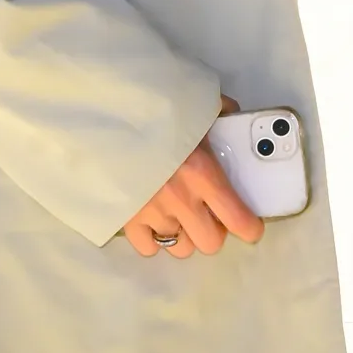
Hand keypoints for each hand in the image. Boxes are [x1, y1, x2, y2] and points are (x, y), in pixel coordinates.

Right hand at [123, 99, 264, 261]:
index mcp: (203, 174)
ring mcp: (151, 213)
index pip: (238, 220)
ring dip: (184, 235)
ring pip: (180, 247)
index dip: (250, 227)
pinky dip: (153, 238)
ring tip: (179, 216)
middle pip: (210, 243)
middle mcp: (180, 201)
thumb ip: (219, 113)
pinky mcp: (125, 218)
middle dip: (213, 230)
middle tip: (208, 213)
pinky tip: (153, 220)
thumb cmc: (151, 108)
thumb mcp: (194, 104)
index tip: (251, 225)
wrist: (101, 114)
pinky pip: (147, 247)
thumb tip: (233, 116)